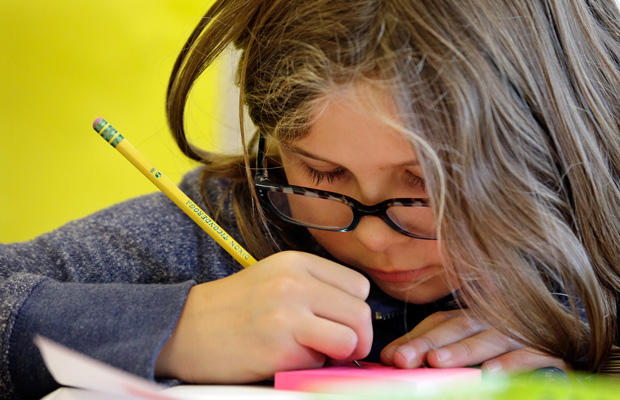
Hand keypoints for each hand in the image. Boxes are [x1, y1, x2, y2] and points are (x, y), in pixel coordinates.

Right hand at [155, 251, 371, 382]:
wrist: (185, 329)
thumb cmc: (234, 307)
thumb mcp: (276, 278)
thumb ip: (316, 288)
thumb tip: (357, 318)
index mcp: (297, 262)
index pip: (359, 286)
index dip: (355, 309)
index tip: (341, 323)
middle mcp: (295, 283)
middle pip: (361, 313)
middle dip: (358, 337)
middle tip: (339, 348)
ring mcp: (287, 315)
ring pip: (351, 339)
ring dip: (338, 353)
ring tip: (314, 352)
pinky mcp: (279, 348)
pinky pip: (320, 363)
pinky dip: (310, 367)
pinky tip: (286, 359)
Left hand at [380, 310, 569, 373]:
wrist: (558, 352)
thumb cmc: (504, 352)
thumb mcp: (463, 347)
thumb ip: (428, 348)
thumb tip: (390, 357)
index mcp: (472, 318)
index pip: (439, 323)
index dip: (415, 338)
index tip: (392, 357)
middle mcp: (494, 321)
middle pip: (458, 327)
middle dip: (430, 343)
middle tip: (406, 359)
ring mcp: (520, 335)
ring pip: (489, 339)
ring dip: (462, 351)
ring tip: (438, 362)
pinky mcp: (547, 353)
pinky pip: (528, 357)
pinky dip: (509, 364)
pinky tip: (490, 374)